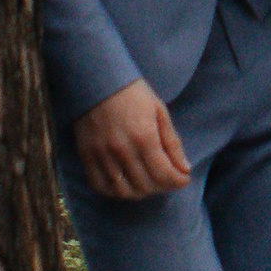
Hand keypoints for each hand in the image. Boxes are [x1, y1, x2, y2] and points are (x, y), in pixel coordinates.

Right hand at [72, 78, 190, 201]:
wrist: (97, 78)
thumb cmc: (132, 92)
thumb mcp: (159, 111)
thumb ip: (172, 143)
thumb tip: (184, 169)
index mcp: (144, 136)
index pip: (164, 174)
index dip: (178, 181)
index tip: (183, 178)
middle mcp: (122, 150)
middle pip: (146, 186)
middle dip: (163, 187)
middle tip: (168, 179)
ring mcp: (102, 155)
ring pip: (124, 191)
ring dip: (141, 192)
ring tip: (149, 182)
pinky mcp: (86, 156)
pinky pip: (100, 186)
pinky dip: (115, 191)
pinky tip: (126, 184)